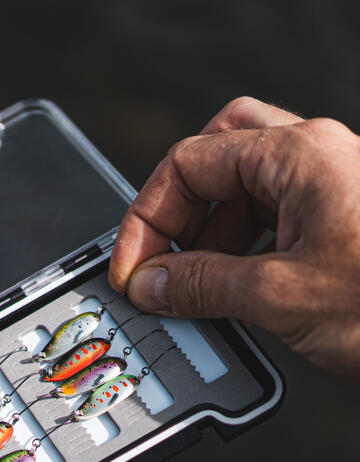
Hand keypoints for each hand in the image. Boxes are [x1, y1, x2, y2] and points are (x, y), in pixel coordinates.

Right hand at [109, 96, 359, 377]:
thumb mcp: (281, 297)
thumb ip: (201, 285)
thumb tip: (149, 284)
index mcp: (300, 156)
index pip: (189, 164)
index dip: (147, 219)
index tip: (132, 268)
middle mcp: (316, 158)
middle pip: (216, 156)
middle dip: (178, 211)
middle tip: (159, 258)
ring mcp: (330, 187)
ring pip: (243, 187)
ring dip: (207, 233)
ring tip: (191, 282)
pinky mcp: (338, 221)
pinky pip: (270, 217)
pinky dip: (237, 247)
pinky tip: (230, 286)